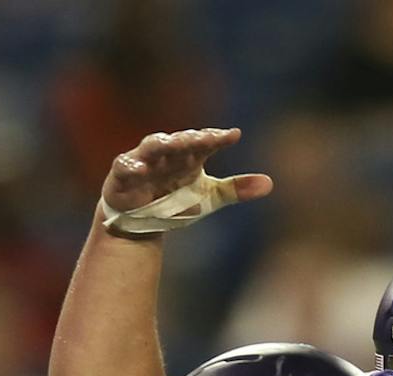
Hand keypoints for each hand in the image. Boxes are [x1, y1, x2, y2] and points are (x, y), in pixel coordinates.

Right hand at [99, 126, 272, 235]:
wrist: (143, 222)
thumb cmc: (176, 201)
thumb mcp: (209, 198)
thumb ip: (236, 189)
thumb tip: (270, 183)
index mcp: (189, 155)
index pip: (205, 142)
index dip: (218, 138)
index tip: (234, 135)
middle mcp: (167, 153)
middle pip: (180, 140)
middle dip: (192, 139)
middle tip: (208, 138)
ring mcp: (143, 161)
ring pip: (153, 146)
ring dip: (164, 144)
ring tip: (178, 144)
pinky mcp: (121, 175)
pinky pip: (124, 167)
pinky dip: (132, 167)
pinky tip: (140, 170)